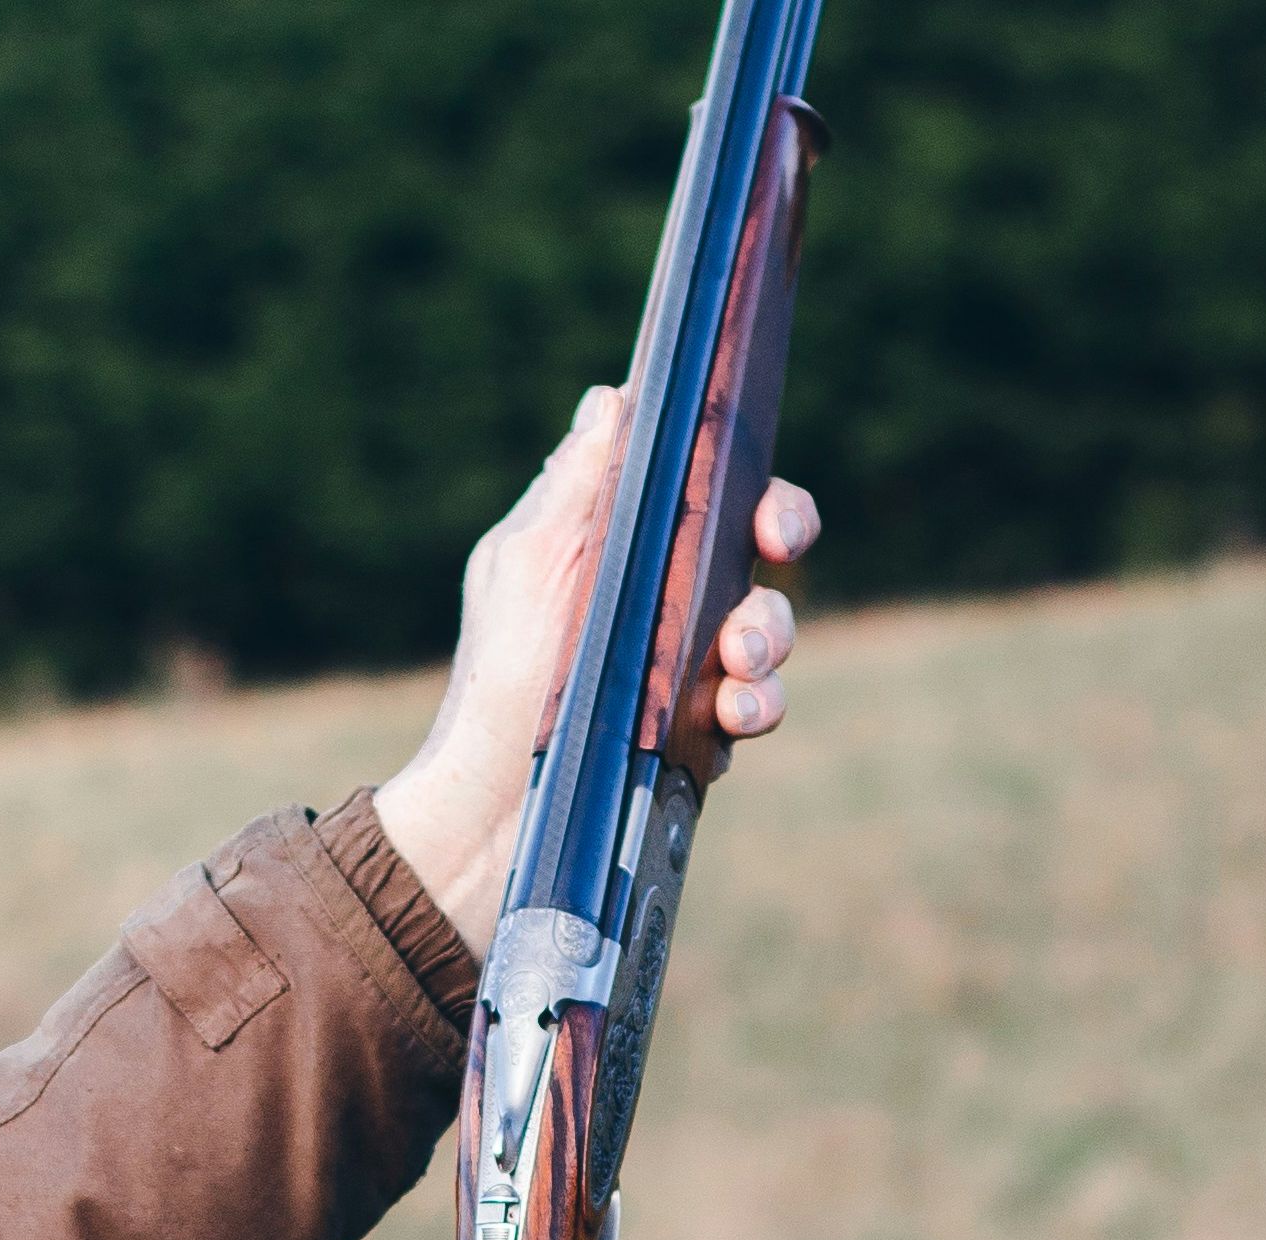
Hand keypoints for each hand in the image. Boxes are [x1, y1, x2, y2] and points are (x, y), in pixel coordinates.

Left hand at [376, 389, 821, 959]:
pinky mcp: (689, 740)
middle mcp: (659, 602)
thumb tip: (615, 397)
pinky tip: (724, 729)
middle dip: (777, 568)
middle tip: (763, 582)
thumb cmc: (497, 685)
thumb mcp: (527, 568)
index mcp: (622, 546)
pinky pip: (749, 715)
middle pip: (755, 559)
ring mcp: (680, 673)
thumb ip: (575, 488)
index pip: (708, 492)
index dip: (752, 487)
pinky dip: (749, 716)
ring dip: (769, 645)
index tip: (764, 511)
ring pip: (766, 638)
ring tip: (739, 673)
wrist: (488, 816)